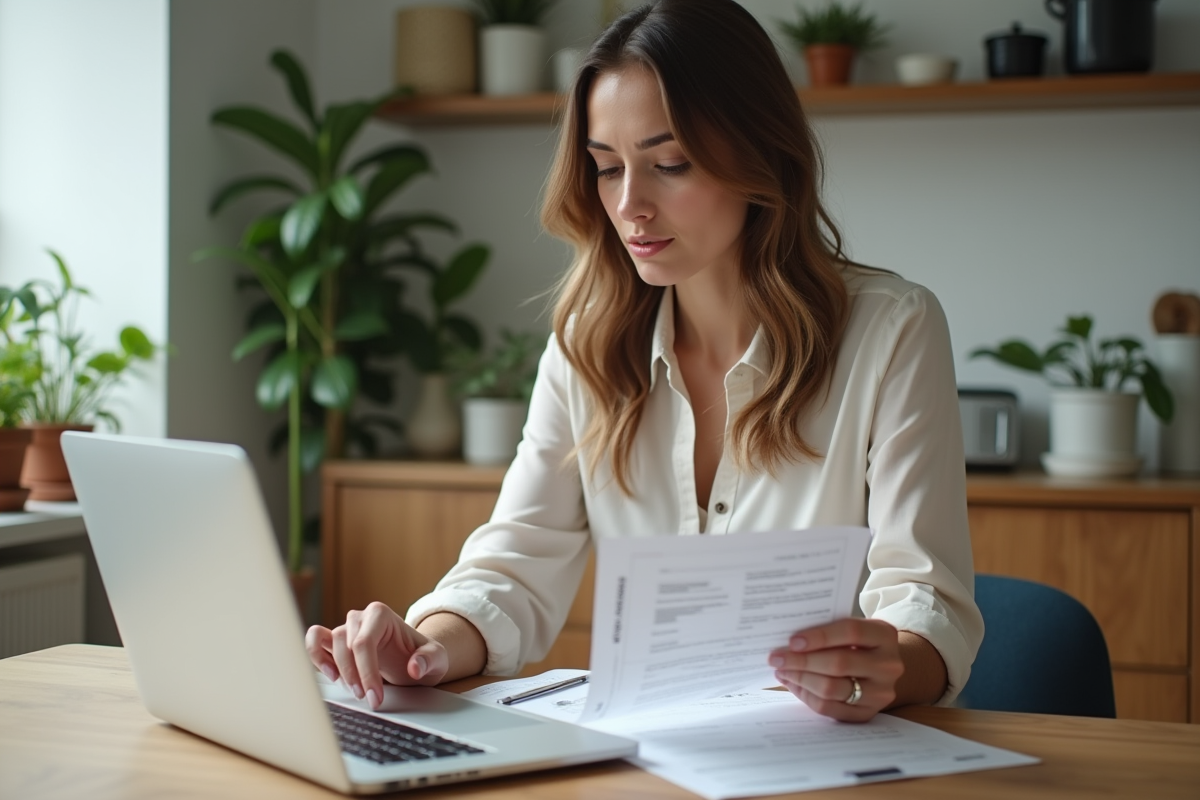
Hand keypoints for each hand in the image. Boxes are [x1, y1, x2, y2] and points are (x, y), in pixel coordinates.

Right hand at [306, 602, 448, 709]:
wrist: (414, 660)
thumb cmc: (422, 657)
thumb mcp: (436, 659)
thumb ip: (429, 659)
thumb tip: (414, 666)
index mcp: (381, 614)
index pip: (364, 642)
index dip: (367, 672)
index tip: (375, 697)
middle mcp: (360, 617)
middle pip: (346, 644)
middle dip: (355, 675)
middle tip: (368, 699)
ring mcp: (346, 628)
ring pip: (331, 643)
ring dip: (339, 669)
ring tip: (353, 690)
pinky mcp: (335, 642)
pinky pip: (315, 640)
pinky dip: (316, 654)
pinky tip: (330, 674)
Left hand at [768, 618, 902, 721]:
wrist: (882, 668)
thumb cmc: (858, 643)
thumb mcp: (853, 629)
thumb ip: (828, 628)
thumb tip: (787, 640)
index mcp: (885, 635)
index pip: (851, 632)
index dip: (820, 636)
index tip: (793, 641)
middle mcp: (888, 666)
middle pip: (839, 663)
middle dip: (801, 661)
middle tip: (776, 657)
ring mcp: (880, 693)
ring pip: (831, 688)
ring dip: (800, 679)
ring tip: (782, 670)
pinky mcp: (867, 714)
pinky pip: (829, 708)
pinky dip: (805, 695)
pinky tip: (793, 683)